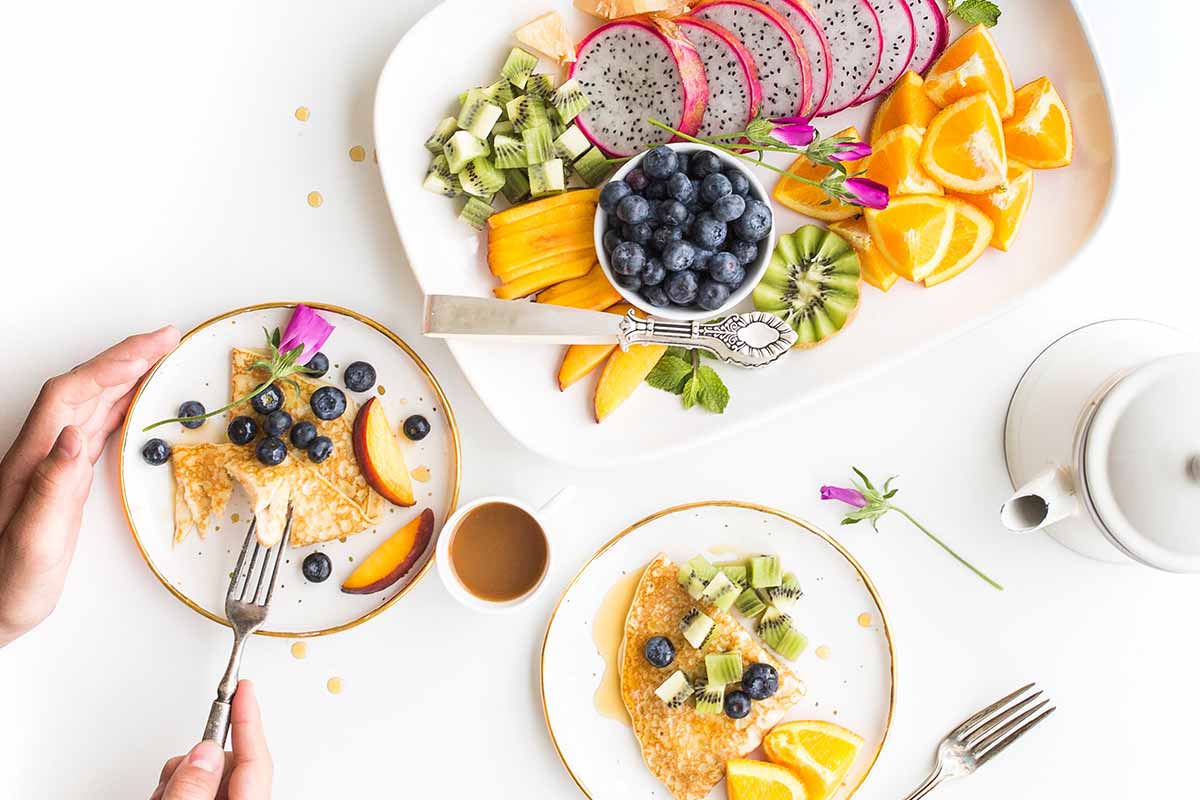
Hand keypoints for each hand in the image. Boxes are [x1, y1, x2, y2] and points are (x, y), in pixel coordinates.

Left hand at [0, 326, 179, 645]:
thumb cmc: (8, 584)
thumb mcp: (32, 542)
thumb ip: (51, 487)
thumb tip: (72, 435)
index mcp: (33, 460)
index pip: (75, 394)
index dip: (114, 363)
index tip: (154, 345)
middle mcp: (41, 454)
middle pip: (85, 387)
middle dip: (127, 357)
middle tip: (169, 340)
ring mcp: (51, 465)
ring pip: (92, 403)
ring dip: (127, 376)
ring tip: (161, 360)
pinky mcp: (64, 480)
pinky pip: (97, 427)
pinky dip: (122, 406)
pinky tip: (137, 405)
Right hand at [151, 680, 272, 799]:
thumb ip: (194, 785)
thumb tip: (205, 752)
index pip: (255, 756)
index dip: (248, 718)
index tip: (245, 688)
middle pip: (227, 761)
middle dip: (194, 759)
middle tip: (173, 776)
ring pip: (206, 771)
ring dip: (180, 776)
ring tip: (164, 796)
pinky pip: (195, 785)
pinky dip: (177, 786)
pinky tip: (165, 799)